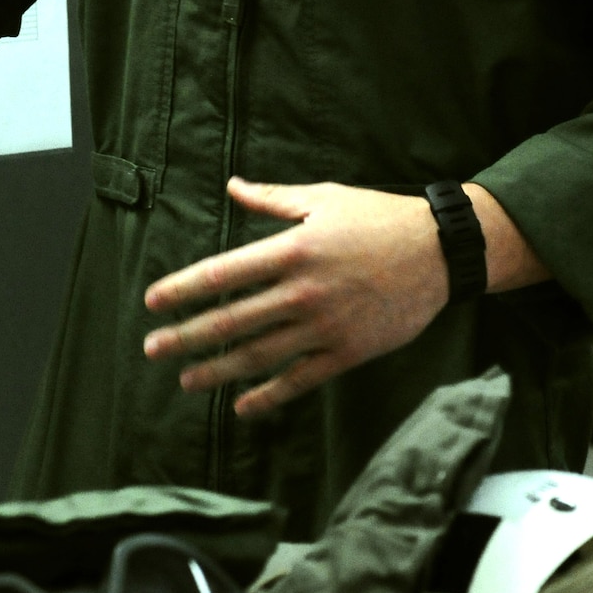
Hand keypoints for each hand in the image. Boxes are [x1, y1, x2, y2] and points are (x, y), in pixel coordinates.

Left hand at [142, 175, 546, 416]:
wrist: (440, 252)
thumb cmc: (379, 218)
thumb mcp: (325, 198)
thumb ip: (273, 198)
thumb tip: (232, 186)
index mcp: (292, 249)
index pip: (222, 273)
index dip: (182, 290)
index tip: (153, 302)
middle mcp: (303, 291)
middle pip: (232, 320)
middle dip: (186, 336)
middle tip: (152, 349)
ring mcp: (325, 325)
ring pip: (259, 355)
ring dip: (218, 370)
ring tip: (187, 380)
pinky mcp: (348, 352)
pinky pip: (300, 379)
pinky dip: (269, 396)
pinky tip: (243, 406)